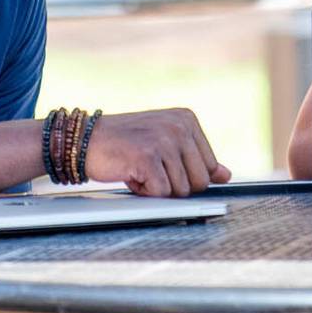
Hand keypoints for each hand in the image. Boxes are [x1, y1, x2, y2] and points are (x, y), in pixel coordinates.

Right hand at [85, 109, 231, 196]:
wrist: (85, 140)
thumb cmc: (126, 144)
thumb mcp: (166, 144)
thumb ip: (196, 159)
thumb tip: (226, 175)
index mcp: (187, 119)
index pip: (210, 167)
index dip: (185, 175)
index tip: (162, 163)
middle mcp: (180, 126)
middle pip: (200, 182)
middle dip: (174, 185)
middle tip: (149, 167)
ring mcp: (165, 140)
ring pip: (181, 190)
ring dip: (157, 188)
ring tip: (139, 168)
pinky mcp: (148, 156)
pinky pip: (162, 193)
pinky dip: (144, 192)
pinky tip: (130, 173)